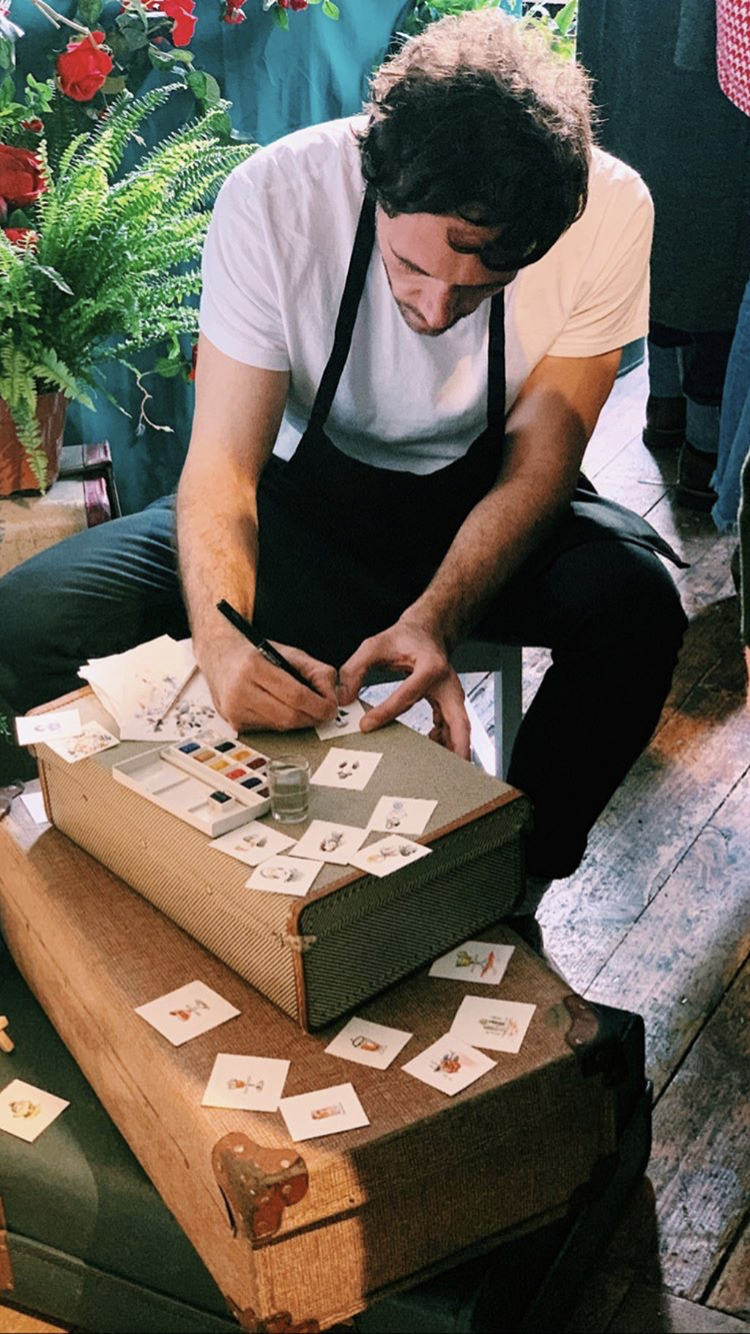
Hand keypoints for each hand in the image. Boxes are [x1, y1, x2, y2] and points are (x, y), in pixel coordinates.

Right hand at [197, 629, 337, 731]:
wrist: (219, 656)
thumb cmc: (254, 653)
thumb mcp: (288, 652)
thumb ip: (316, 670)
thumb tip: (332, 695)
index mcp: (253, 666)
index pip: (295, 695)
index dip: (318, 705)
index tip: (331, 708)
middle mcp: (239, 689)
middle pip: (288, 716)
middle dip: (312, 717)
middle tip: (323, 712)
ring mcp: (234, 709)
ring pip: (279, 726)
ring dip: (298, 721)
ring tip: (304, 708)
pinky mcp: (234, 722)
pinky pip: (268, 729)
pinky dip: (281, 722)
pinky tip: (282, 709)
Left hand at [337, 618, 470, 758]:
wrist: (426, 633)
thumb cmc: (404, 639)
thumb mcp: (374, 646)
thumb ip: (355, 669)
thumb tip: (343, 697)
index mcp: (431, 666)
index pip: (408, 695)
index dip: (386, 712)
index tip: (366, 725)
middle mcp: (447, 683)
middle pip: (459, 720)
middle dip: (457, 746)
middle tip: (450, 769)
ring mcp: (452, 696)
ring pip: (459, 728)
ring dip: (452, 750)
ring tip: (437, 770)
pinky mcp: (448, 705)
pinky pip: (451, 728)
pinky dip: (444, 742)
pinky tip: (429, 752)